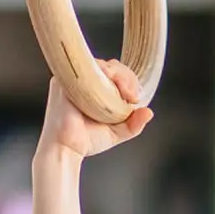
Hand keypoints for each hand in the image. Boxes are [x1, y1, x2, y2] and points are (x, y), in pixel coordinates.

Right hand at [36, 62, 151, 164]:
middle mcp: (82, 79)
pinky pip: (89, 67)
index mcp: (93, 87)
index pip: (115, 73)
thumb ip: (134, 123)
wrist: (65, 149)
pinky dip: (106, 73)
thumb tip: (149, 112)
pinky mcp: (66, 78)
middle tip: (132, 97)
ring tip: (126, 95)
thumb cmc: (85, 140)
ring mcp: (73, 77)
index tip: (134, 98)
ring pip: (103, 64)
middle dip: (128, 78)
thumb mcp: (117, 131)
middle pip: (112, 66)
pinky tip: (114, 86)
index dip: (129, 81)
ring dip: (120, 76)